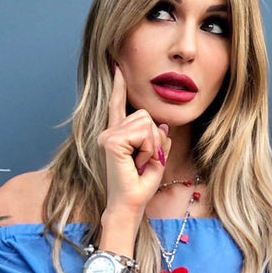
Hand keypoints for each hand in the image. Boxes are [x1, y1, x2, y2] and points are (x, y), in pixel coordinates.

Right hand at [97, 64, 170, 218]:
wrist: (130, 205)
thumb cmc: (141, 186)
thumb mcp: (157, 159)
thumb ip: (159, 139)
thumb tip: (163, 126)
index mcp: (117, 135)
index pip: (118, 105)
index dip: (118, 86)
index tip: (117, 67)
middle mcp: (109, 132)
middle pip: (145, 115)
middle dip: (154, 139)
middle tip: (144, 161)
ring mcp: (108, 136)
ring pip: (147, 123)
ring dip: (152, 146)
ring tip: (140, 163)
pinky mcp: (112, 141)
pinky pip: (144, 133)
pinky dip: (149, 149)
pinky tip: (138, 163)